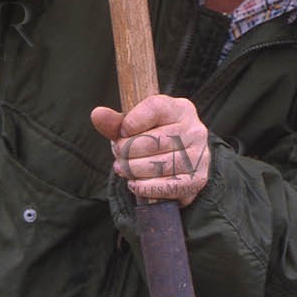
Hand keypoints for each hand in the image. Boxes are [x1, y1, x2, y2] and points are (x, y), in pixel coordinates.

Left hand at [92, 94, 209, 204]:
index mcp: (180, 109)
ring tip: (124, 169)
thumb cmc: (154, 140)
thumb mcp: (135, 127)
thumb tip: (97, 115)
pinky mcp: (197, 180)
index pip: (154, 108)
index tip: (121, 132)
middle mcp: (195, 130)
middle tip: (118, 155)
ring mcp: (199, 156)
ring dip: (134, 170)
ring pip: (159, 165)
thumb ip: (116, 122)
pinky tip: (135, 184)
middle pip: (154, 141)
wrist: (179, 163)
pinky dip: (146, 187)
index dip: (131, 122)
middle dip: (127, 151)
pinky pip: (168, 186)